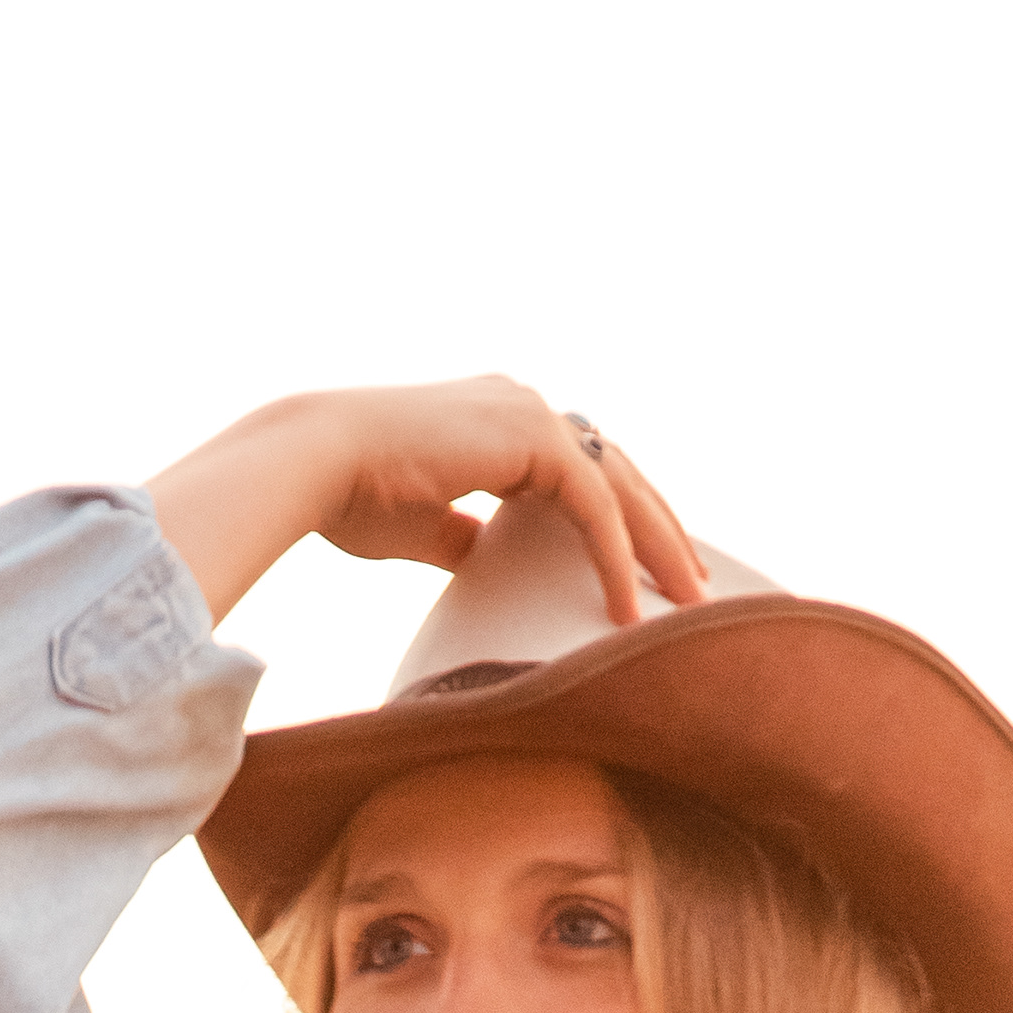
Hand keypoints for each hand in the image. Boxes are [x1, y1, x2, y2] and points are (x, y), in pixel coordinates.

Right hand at [149, 379, 706, 634]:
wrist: (317, 464)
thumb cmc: (350, 497)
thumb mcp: (421, 526)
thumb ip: (462, 536)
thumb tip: (481, 559)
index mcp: (499, 419)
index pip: (580, 469)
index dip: (618, 519)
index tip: (645, 568)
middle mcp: (524, 404)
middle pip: (616, 471)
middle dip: (659, 529)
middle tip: (695, 582)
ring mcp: (532, 413)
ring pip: (621, 485)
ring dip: (659, 545)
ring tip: (690, 601)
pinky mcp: (533, 438)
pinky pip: (596, 506)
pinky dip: (617, 556)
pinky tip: (629, 608)